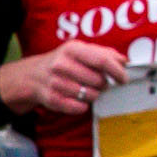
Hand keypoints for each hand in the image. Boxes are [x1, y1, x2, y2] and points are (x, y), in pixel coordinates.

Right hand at [0, 38, 129, 119]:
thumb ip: (103, 53)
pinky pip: (79, 108)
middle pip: (99, 81)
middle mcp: (62, 64)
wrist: (32, 75)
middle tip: (98, 83)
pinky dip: (82, 106)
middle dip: (103, 85)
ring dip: (93, 95)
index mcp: (72, 49)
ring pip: (90, 96)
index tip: (124, 79)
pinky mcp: (52, 99)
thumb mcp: (80, 50)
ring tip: (85, 90)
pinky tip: (77, 99)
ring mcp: (55, 83)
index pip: (102, 61)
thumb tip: (124, 61)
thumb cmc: (63, 62)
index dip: (117, 72)